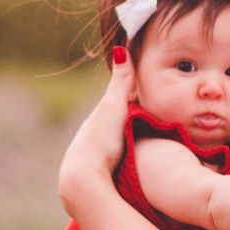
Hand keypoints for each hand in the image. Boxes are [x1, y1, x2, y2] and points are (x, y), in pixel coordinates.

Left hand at [59, 48, 136, 216]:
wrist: (83, 181)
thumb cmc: (100, 141)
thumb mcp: (114, 107)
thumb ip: (121, 82)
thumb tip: (120, 47)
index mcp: (94, 122)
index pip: (113, 108)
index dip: (129, 102)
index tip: (145, 97)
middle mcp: (88, 140)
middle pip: (110, 129)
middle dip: (124, 126)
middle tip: (146, 124)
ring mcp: (90, 163)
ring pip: (109, 150)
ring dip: (121, 149)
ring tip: (140, 150)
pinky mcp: (96, 182)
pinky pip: (111, 169)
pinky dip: (120, 166)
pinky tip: (127, 174)